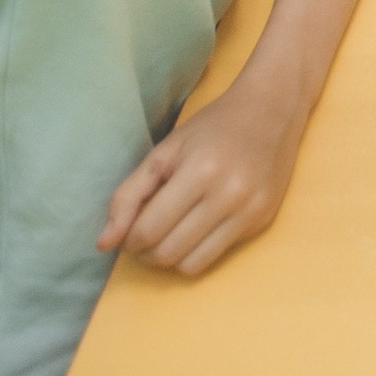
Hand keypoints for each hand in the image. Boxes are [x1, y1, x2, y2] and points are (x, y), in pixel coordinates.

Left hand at [100, 81, 300, 278]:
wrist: (272, 110)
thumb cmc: (213, 127)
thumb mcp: (164, 151)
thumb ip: (128, 195)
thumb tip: (103, 244)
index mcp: (200, 171)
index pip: (148, 230)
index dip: (128, 239)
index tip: (127, 231)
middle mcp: (229, 195)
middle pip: (167, 253)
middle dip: (145, 251)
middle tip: (143, 235)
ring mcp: (250, 211)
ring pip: (191, 265)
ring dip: (169, 258)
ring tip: (166, 236)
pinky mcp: (262, 222)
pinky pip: (215, 257)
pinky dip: (196, 251)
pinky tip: (195, 229)